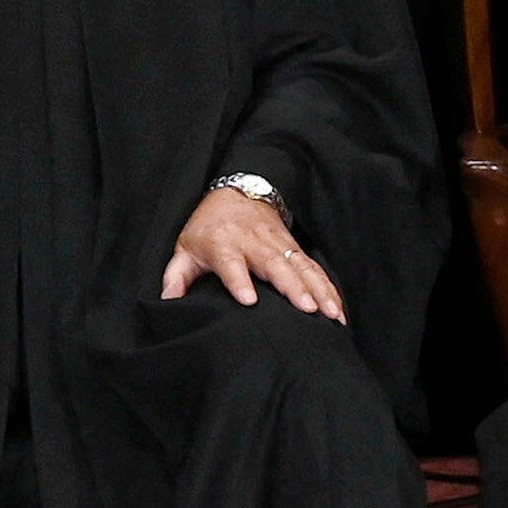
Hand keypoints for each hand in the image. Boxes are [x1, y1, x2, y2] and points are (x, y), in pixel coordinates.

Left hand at [162, 186, 346, 320]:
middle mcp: (254, 243)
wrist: (238, 193)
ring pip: (302, 267)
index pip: (231, 263)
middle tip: (307, 309)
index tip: (249, 300)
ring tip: (332, 315)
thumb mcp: (186, 247)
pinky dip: (329, 288)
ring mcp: (279, 244)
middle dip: (293, 287)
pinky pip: (315, 269)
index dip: (239, 280)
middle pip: (276, 265)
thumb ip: (176, 275)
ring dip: (319, 290)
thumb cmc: (209, 228)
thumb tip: (168, 300)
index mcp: (224, 244)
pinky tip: (339, 310)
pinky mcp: (295, 248)